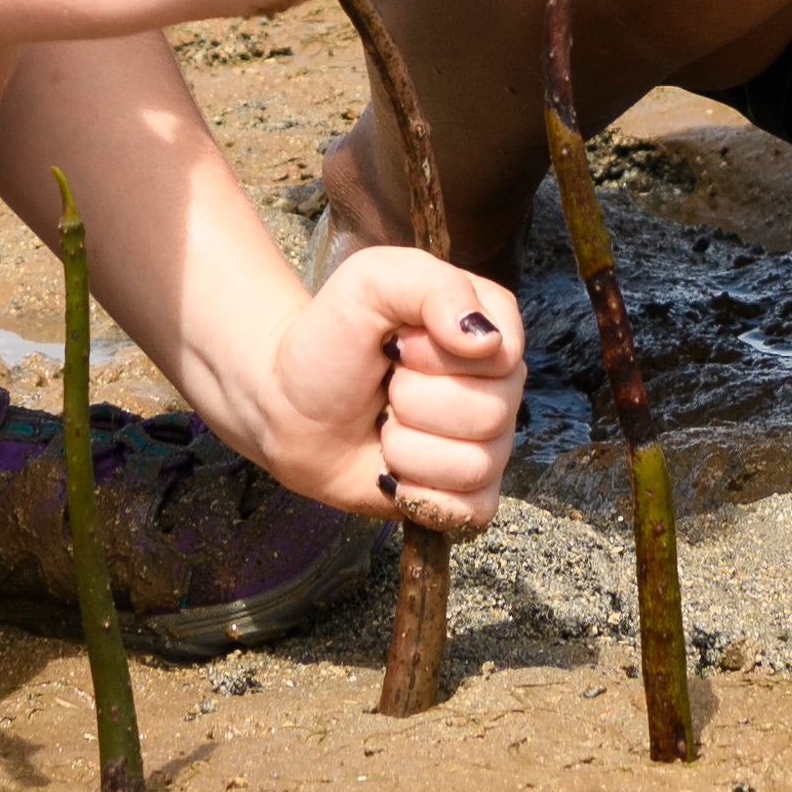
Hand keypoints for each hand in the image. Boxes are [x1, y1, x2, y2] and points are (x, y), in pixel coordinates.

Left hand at [225, 242, 525, 529]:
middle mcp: (497, 384)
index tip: (394, 345)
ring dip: (408, 448)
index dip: (439, 356)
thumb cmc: (330, 338)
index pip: (503, 352)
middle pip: (490, 413)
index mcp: (489, 323)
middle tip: (385, 388)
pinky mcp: (464, 492)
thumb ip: (433, 287)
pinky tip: (393, 475)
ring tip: (384, 425)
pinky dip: (421, 496)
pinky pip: (472, 509)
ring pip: (476, 464)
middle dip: (413, 403)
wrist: (287, 405)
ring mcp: (486, 441)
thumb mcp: (370, 282)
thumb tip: (486, 340)